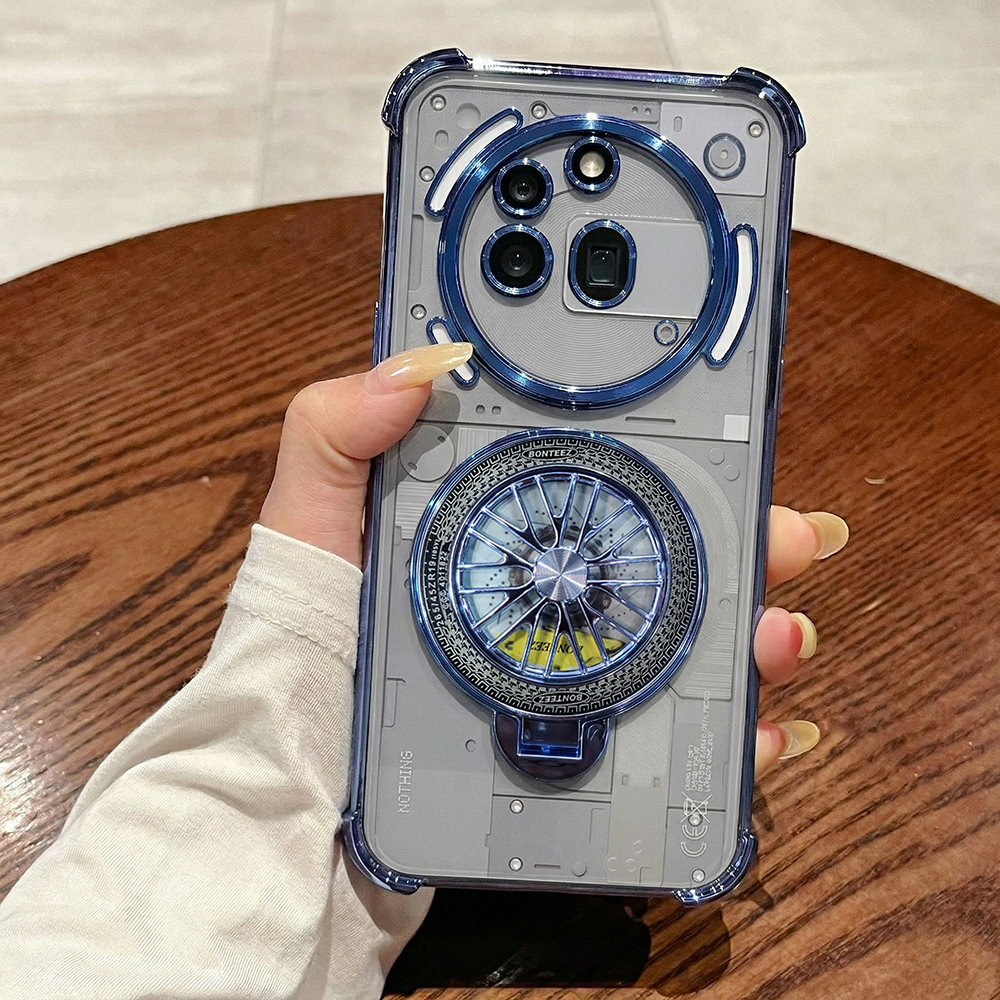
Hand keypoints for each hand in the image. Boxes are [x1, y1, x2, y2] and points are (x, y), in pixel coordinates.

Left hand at [260, 343, 848, 773]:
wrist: (303, 790)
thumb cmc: (301, 650)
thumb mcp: (310, 526)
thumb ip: (337, 432)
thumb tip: (419, 358)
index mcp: (493, 530)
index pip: (598, 473)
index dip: (671, 449)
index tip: (729, 431)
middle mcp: (541, 596)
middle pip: (666, 555)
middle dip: (744, 539)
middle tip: (791, 534)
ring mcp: (564, 673)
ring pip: (689, 642)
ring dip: (754, 632)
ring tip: (778, 636)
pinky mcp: (574, 745)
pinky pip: (673, 737)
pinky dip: (729, 733)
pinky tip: (762, 727)